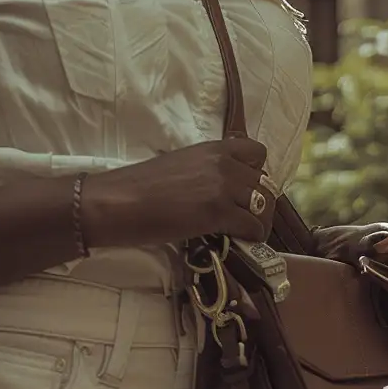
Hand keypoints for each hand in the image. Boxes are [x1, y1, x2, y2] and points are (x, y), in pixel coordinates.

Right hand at [80, 135, 272, 250]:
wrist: (121, 201)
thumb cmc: (142, 185)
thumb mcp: (180, 166)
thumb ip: (207, 171)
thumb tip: (224, 190)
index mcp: (211, 148)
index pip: (257, 152)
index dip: (256, 172)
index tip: (244, 188)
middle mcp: (223, 163)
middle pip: (266, 184)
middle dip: (259, 203)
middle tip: (242, 217)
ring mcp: (223, 187)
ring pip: (265, 207)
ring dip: (257, 222)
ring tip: (239, 232)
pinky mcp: (220, 212)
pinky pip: (254, 228)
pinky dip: (249, 238)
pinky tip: (233, 241)